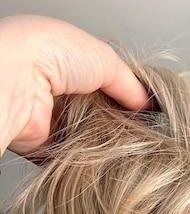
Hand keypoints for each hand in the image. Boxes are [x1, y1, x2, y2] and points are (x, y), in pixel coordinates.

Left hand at [0, 15, 149, 155]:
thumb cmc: (52, 54)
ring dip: (105, 141)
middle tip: (143, 131)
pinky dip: (88, 160)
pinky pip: (70, 157)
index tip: (148, 111)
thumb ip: (130, 84)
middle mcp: (54, 88)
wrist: (17, 79)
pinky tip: (109, 160)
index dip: (127, 97)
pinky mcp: (41, 145)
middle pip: (97, 112)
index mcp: (65, 59)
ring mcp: (48, 118)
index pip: (104, 83)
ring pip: (86, 136)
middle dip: (119, 122)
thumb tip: (148, 104)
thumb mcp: (105, 59)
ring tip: (130, 146)